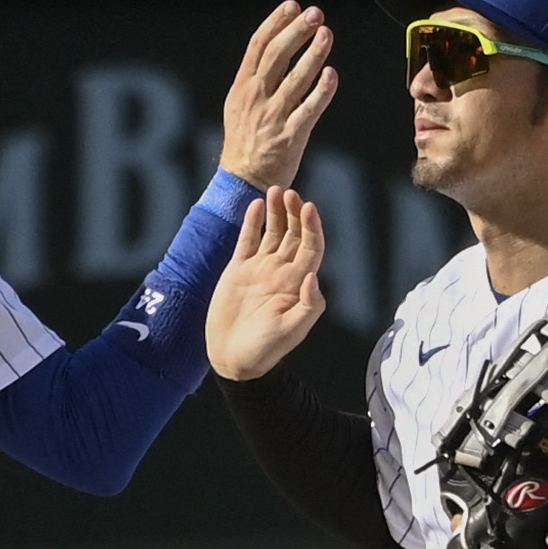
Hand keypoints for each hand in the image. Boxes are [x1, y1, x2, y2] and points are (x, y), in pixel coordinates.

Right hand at [207, 187, 327, 379]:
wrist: (233, 358)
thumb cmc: (266, 350)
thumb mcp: (292, 331)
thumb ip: (308, 306)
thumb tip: (313, 277)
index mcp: (298, 284)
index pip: (311, 248)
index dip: (312, 227)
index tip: (309, 208)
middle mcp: (282, 272)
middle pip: (293, 235)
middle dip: (295, 213)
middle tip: (291, 193)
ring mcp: (260, 269)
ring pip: (272, 233)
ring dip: (276, 212)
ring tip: (276, 191)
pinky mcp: (238, 269)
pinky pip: (247, 240)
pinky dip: (252, 223)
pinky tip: (256, 205)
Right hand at [220, 2, 337, 190]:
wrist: (242, 181)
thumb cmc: (245, 141)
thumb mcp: (239, 104)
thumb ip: (256, 78)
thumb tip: (276, 47)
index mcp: (242, 86)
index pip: (258, 46)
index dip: (276, 22)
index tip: (292, 6)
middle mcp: (255, 98)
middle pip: (277, 55)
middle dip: (296, 31)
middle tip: (315, 13)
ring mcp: (272, 116)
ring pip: (295, 78)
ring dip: (313, 53)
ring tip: (327, 34)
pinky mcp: (290, 136)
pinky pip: (309, 109)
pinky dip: (321, 90)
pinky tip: (332, 74)